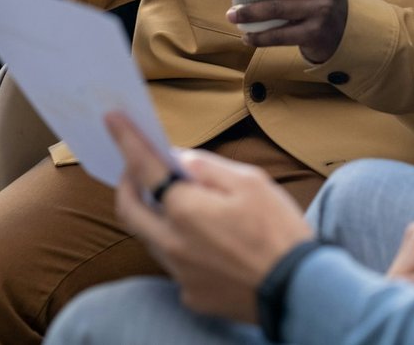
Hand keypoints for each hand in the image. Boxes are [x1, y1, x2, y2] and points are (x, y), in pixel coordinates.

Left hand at [107, 112, 313, 322]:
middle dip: (125, 184)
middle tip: (134, 168)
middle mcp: (172, 244)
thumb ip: (208, 168)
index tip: (112, 120)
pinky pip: (176, 265)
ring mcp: (180, 273)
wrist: (301, 290)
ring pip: (151, 239)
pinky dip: (182, 246)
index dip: (126, 141)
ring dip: (155, 216)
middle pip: (129, 210)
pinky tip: (207, 242)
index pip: (144, 168)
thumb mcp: (251, 183)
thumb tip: (180, 160)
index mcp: (185, 211)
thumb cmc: (280, 231)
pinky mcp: (192, 295)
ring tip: (177, 202)